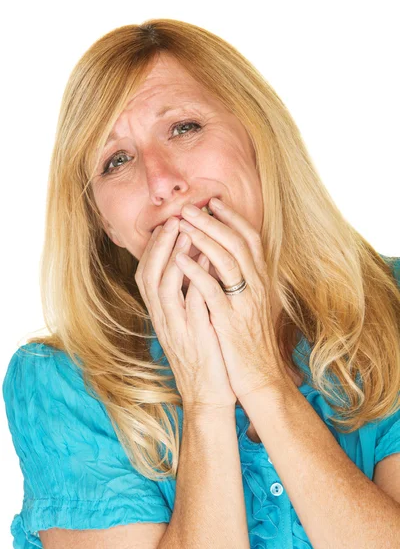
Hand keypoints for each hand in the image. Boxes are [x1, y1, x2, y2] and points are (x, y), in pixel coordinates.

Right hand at [134, 218, 236, 409]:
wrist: (207, 396)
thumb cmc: (202, 356)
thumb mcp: (186, 324)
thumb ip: (183, 298)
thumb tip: (189, 266)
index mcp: (161, 315)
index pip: (147, 275)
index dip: (155, 248)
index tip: (167, 224)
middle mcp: (163, 319)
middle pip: (149, 275)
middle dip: (160, 245)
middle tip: (174, 219)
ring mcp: (177, 328)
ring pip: (165, 286)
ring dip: (173, 256)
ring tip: (186, 231)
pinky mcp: (195, 337)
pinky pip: (192, 303)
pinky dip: (195, 280)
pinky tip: (206, 261)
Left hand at [174, 198, 290, 400]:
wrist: (260, 377)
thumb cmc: (250, 341)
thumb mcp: (249, 305)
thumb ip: (240, 280)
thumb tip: (221, 258)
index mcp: (260, 280)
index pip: (251, 239)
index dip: (233, 218)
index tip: (214, 203)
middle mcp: (257, 286)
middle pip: (238, 242)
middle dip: (213, 221)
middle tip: (191, 206)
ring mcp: (245, 303)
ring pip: (228, 260)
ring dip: (205, 238)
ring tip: (183, 222)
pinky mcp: (231, 322)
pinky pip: (213, 291)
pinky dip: (196, 271)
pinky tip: (180, 258)